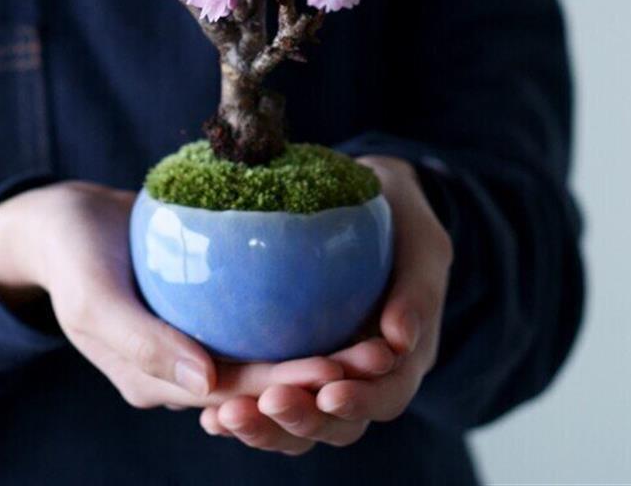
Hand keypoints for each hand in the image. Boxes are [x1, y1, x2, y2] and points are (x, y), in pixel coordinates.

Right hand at [0, 181, 393, 411]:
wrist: (61, 221)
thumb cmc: (72, 256)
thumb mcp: (93, 298)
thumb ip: (142, 342)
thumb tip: (206, 387)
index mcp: (158, 383)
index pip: (236, 393)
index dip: (288, 384)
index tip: (337, 366)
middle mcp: (185, 370)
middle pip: (263, 380)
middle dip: (318, 378)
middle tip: (373, 352)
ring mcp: (197, 338)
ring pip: (267, 352)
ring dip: (318, 349)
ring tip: (371, 331)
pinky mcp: (207, 306)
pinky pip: (257, 313)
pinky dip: (294, 309)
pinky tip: (338, 285)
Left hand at [199, 156, 452, 454]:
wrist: (373, 205)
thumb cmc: (402, 219)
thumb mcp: (422, 241)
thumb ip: (418, 287)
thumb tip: (399, 338)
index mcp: (406, 355)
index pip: (388, 394)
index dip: (362, 401)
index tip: (330, 391)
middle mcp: (366, 377)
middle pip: (339, 423)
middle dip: (304, 419)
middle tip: (270, 402)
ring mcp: (327, 374)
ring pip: (299, 421)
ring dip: (265, 426)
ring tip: (226, 416)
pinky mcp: (290, 363)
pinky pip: (267, 398)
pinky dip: (242, 409)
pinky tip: (208, 412)